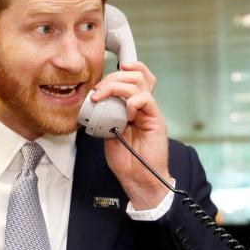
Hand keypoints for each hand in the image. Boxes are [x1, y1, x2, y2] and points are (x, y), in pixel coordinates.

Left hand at [89, 61, 169, 209]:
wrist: (139, 179)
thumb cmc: (126, 161)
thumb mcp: (107, 132)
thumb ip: (105, 115)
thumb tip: (93, 101)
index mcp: (133, 107)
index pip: (134, 77)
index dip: (122, 70)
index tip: (103, 78)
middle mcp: (143, 106)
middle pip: (135, 75)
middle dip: (112, 78)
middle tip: (98, 92)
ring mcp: (150, 112)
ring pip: (139, 82)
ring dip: (116, 86)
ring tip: (104, 98)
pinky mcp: (156, 120)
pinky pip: (146, 99)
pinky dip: (132, 102)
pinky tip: (125, 115)